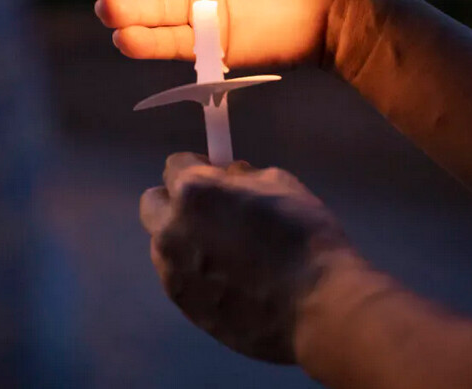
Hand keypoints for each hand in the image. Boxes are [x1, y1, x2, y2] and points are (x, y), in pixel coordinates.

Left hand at [139, 152, 355, 362]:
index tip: (217, 175)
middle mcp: (171, 230)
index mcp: (193, 192)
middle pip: (154, 203)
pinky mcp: (183, 305)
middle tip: (211, 209)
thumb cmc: (304, 236)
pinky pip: (179, 275)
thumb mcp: (279, 184)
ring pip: (164, 243)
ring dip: (184, 238)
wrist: (317, 307)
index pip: (175, 165)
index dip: (199, 166)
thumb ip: (241, 175)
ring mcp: (173, 272)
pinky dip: (195, 271)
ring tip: (227, 250)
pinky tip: (232, 280)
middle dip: (176, 200)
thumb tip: (226, 174)